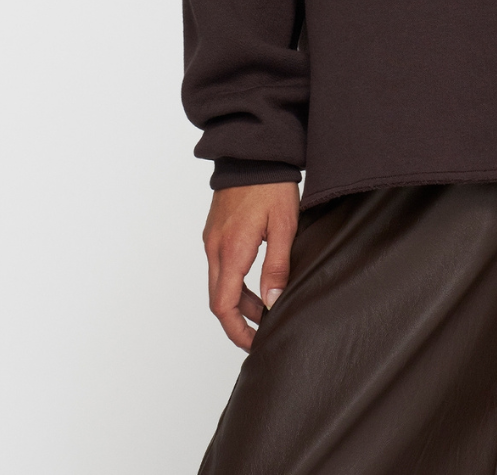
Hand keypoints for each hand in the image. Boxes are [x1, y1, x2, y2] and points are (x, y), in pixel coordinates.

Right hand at [203, 182, 300, 350]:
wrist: (252, 152)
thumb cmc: (271, 186)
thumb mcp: (284, 226)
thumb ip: (277, 267)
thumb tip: (273, 303)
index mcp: (232, 250)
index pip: (224, 306)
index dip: (237, 331)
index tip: (253, 344)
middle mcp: (215, 248)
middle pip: (218, 298)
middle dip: (239, 320)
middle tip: (262, 332)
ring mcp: (212, 239)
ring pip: (219, 283)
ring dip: (239, 300)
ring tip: (266, 307)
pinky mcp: (215, 231)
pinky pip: (220, 266)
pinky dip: (234, 281)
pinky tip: (255, 281)